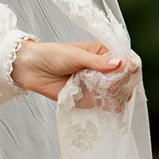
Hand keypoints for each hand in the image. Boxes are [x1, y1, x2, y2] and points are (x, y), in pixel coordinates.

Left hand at [11, 38, 128, 101]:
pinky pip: (104, 104)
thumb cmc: (51, 55)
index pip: (124, 59)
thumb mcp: (75, 56)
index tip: (128, 71)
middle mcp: (102, 69)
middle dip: (121, 83)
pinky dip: (106, 105)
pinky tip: (104, 104)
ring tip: (104, 92)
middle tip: (110, 84)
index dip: (128, 66)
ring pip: (116, 93)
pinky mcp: (88, 98)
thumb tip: (119, 64)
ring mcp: (96, 85)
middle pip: (123, 78)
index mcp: (102, 53)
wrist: (30, 69)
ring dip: (114, 95)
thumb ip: (97, 62)